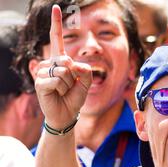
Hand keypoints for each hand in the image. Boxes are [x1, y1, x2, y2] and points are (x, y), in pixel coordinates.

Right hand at [34, 5, 91, 129]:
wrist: (67, 114)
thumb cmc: (74, 97)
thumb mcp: (86, 82)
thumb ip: (85, 70)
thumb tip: (72, 64)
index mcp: (59, 60)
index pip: (56, 39)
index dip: (56, 23)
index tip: (55, 7)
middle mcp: (49, 63)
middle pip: (66, 60)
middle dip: (74, 75)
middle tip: (69, 86)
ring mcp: (42, 72)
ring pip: (62, 71)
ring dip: (68, 83)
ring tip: (63, 91)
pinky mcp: (39, 83)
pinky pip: (57, 80)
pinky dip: (62, 89)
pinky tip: (57, 93)